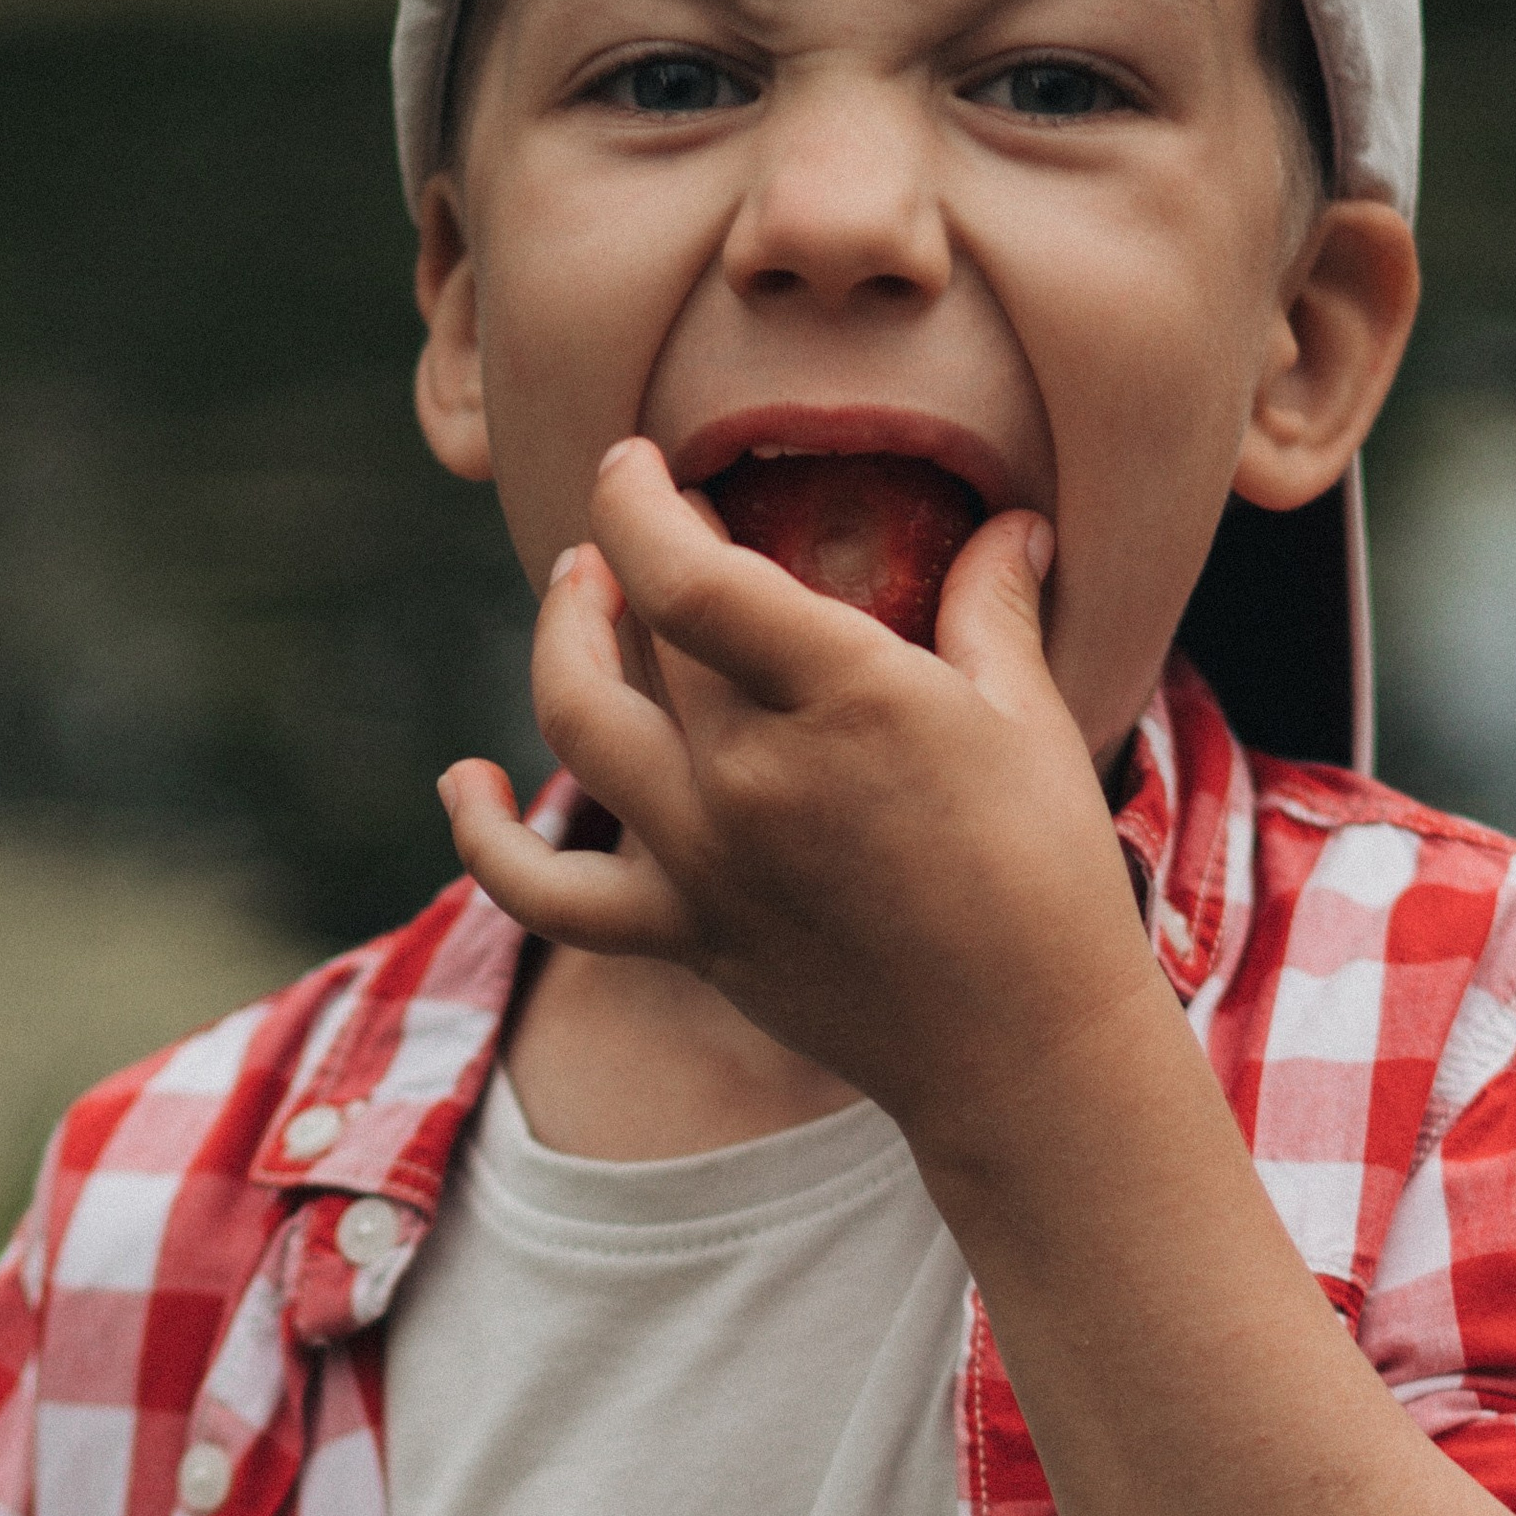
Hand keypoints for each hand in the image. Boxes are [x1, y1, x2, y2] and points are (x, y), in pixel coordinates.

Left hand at [438, 437, 1151, 1146]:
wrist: (1023, 1051)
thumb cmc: (1047, 874)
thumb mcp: (1028, 718)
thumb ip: (993, 607)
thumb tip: (1012, 524)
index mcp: (844, 697)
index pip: (691, 574)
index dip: (638, 501)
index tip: (636, 464)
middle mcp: (753, 775)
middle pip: (640, 635)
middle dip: (620, 558)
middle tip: (637, 531)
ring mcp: (706, 860)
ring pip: (576, 727)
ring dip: (559, 643)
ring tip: (577, 594)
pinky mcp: (685, 933)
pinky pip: (547, 889)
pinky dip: (487, 836)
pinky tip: (468, 782)